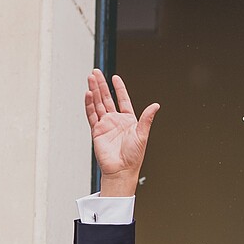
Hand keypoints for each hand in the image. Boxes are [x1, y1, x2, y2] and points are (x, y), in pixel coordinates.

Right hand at [85, 69, 159, 197]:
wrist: (121, 170)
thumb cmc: (133, 156)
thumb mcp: (142, 134)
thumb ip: (147, 118)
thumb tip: (156, 105)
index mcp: (128, 120)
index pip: (123, 99)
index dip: (119, 88)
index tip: (115, 78)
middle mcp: (116, 121)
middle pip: (107, 98)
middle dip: (101, 85)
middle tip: (96, 73)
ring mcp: (105, 125)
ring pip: (98, 103)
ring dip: (94, 91)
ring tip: (90, 78)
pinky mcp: (96, 131)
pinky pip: (91, 115)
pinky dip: (89, 104)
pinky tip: (88, 94)